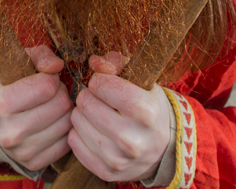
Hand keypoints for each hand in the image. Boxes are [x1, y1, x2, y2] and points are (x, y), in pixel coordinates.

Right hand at [0, 45, 72, 170]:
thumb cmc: (11, 87)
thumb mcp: (19, 65)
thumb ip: (39, 56)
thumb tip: (58, 65)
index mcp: (0, 105)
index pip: (47, 86)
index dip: (51, 78)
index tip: (44, 79)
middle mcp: (9, 133)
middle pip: (60, 105)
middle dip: (61, 93)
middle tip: (50, 93)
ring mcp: (22, 152)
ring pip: (67, 123)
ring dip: (65, 111)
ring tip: (52, 106)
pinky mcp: (35, 163)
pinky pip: (67, 142)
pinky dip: (65, 129)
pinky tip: (54, 122)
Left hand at [69, 52, 172, 182]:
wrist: (162, 148)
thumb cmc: (149, 109)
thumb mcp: (143, 84)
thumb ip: (119, 66)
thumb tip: (94, 61)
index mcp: (147, 112)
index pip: (107, 86)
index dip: (99, 80)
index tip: (101, 82)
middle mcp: (134, 140)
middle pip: (88, 104)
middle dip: (88, 95)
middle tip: (97, 98)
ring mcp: (119, 159)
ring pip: (77, 122)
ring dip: (81, 113)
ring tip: (94, 112)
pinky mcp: (106, 172)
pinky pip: (74, 142)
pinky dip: (78, 132)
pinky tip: (91, 129)